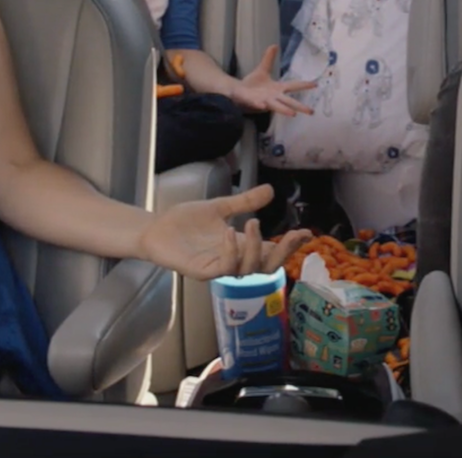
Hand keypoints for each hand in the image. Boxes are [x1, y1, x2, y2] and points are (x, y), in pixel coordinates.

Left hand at [139, 183, 310, 279]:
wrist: (156, 228)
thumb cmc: (185, 222)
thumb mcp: (220, 207)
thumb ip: (244, 202)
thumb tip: (270, 190)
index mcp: (240, 246)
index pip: (271, 251)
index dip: (290, 246)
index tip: (306, 233)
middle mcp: (234, 260)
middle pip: (267, 267)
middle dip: (283, 253)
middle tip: (291, 236)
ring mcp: (219, 268)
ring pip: (248, 270)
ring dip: (254, 248)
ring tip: (252, 223)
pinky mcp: (202, 272)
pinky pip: (224, 268)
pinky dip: (231, 251)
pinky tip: (230, 233)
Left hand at [229, 45, 315, 115]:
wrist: (237, 91)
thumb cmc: (252, 84)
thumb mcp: (262, 69)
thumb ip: (269, 59)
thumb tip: (274, 45)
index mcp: (277, 89)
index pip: (293, 86)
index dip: (304, 85)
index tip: (316, 84)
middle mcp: (274, 97)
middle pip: (289, 102)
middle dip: (300, 107)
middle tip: (311, 112)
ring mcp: (264, 101)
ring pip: (276, 107)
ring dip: (284, 110)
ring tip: (293, 114)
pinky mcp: (253, 103)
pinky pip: (257, 104)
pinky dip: (260, 105)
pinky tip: (263, 105)